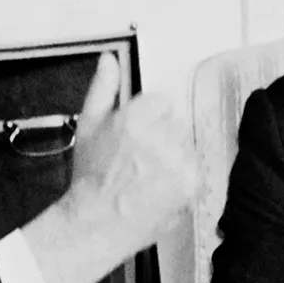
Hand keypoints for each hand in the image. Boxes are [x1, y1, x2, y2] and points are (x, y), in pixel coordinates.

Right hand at [21, 52, 198, 282]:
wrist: (96, 224)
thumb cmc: (90, 177)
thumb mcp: (88, 125)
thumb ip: (103, 88)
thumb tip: (109, 58)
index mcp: (137, 116)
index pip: (161, 102)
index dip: (147, 122)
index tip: (134, 141)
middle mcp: (162, 136)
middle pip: (176, 123)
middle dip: (162, 138)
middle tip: (139, 162)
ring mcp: (180, 161)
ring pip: (187, 146)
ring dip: (174, 158)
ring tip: (148, 178)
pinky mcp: (192, 184)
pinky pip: (195, 169)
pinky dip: (182, 179)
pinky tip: (159, 189)